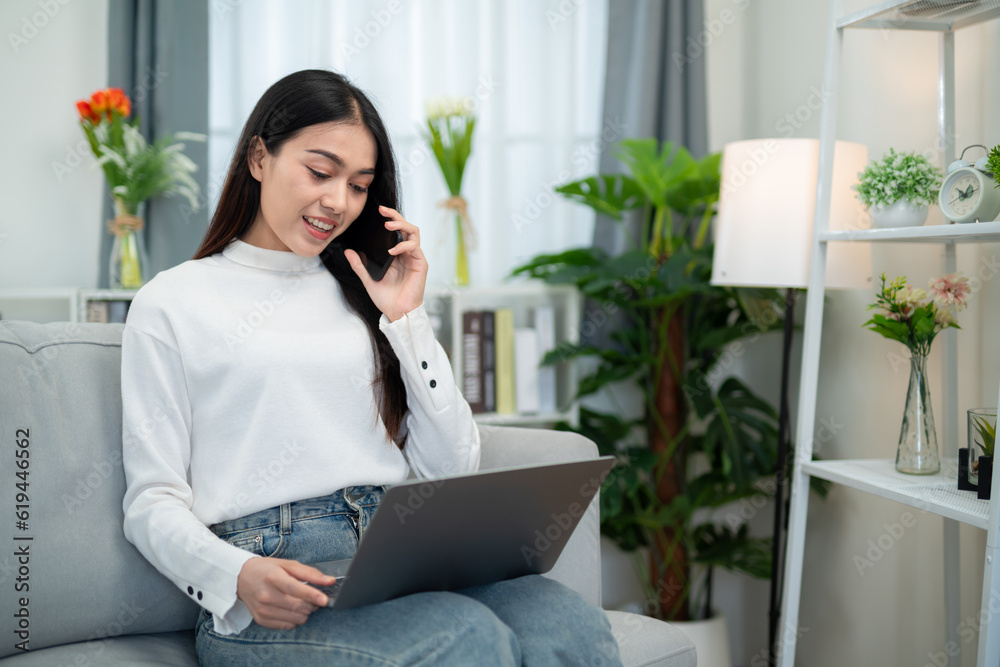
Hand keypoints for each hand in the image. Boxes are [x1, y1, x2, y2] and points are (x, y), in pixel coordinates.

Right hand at [236, 557, 335, 629]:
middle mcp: (266, 595)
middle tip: (316, 599)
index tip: (324, 600)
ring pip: (295, 619)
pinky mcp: (262, 620)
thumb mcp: (288, 564)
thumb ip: (310, 573)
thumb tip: (330, 581)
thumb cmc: (267, 569)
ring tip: (303, 603)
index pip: (295, 589)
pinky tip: (292, 609)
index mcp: (273, 577)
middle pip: (297, 606)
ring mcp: (263, 610)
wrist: (241, 578)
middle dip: (312, 605)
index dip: (312, 595)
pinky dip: (295, 619)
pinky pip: (287, 626)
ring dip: (305, 613)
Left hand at [344, 205, 427, 322]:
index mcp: (396, 254)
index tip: (378, 211)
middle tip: (383, 211)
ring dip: (402, 225)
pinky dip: (403, 246)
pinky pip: (415, 248)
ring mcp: (414, 257)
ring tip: (388, 225)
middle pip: (406, 226)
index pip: (396, 230)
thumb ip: (359, 265)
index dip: (390, 218)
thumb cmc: (386, 298)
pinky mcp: (421, 264)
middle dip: (395, 216)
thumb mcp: (368, 279)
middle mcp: (406, 253)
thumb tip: (348, 252)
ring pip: (413, 232)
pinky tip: (392, 251)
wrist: (397, 312)